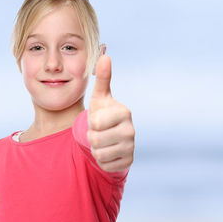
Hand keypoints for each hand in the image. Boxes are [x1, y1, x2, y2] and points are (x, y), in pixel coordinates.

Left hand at [88, 53, 134, 171]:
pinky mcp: (128, 162)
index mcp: (124, 112)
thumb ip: (103, 78)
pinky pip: (105, 166)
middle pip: (96, 140)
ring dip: (95, 150)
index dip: (91, 123)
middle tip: (98, 132)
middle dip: (91, 138)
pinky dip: (102, 161)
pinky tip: (108, 152)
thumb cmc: (103, 114)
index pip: (95, 123)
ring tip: (102, 142)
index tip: (98, 120)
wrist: (110, 137)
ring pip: (100, 154)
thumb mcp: (100, 98)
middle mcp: (131, 130)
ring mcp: (131, 147)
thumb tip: (105, 56)